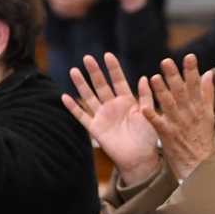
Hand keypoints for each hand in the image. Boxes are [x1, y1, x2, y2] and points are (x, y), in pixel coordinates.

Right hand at [63, 52, 160, 184]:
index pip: (118, 81)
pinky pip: (82, 116)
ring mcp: (102, 116)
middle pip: (101, 85)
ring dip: (81, 85)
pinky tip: (64, 97)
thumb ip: (146, 97)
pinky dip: (73, 107)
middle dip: (94, 72)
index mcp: (127, 101)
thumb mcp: (150, 114)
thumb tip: (144, 77)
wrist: (140, 158)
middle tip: (87, 58)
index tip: (107, 55)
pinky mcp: (95, 128)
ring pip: (89, 97)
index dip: (113, 69)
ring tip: (73, 71)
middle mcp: (112, 106)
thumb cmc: (148, 137)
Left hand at [143, 55, 214, 181]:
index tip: (188, 56)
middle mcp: (189, 113)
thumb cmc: (202, 137)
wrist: (200, 163)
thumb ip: (207, 92)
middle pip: (181, 92)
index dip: (191, 70)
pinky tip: (144, 108)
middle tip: (166, 61)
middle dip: (174, 76)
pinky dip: (152, 116)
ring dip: (162, 92)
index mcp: (198, 107)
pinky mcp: (168, 136)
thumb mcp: (208, 114)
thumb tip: (209, 72)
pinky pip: (159, 124)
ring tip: (154, 78)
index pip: (194, 85)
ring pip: (169, 105)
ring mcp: (178, 124)